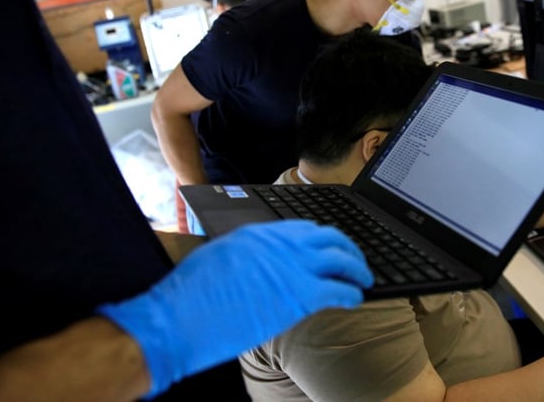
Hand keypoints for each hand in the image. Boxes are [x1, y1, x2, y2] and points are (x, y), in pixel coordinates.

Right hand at [97, 220, 373, 397]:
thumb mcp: (219, 255)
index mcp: (260, 232)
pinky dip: (353, 294)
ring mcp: (292, 267)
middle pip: (330, 237)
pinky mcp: (299, 295)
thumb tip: (258, 262)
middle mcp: (281, 243)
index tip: (330, 249)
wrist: (180, 315)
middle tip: (356, 262)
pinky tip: (356, 299)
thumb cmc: (189, 293)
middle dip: (348, 248)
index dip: (323, 240)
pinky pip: (340, 290)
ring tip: (363, 280)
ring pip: (342, 259)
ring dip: (358, 269)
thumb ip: (245, 253)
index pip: (304, 229)